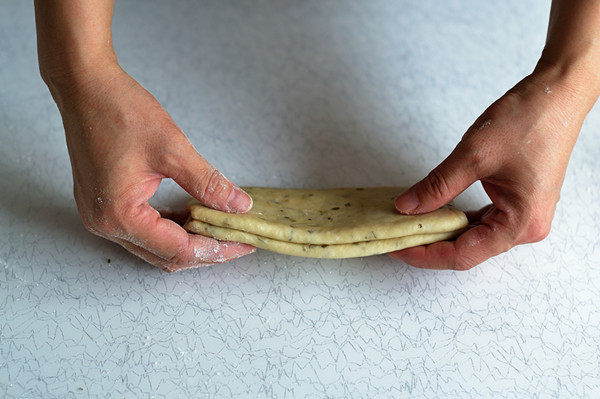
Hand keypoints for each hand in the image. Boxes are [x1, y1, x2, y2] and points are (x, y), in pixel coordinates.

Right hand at [53, 64, 255, 271]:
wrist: (85, 87)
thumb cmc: (119, 111)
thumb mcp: (173, 149)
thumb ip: (208, 183)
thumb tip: (239, 205)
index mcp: (120, 216)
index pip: (179, 250)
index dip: (216, 250)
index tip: (244, 243)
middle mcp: (105, 224)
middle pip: (167, 255)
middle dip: (206, 251)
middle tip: (239, 240)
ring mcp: (101, 216)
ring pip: (156, 245)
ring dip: (189, 240)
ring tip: (222, 229)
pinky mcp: (104, 205)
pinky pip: (144, 229)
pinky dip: (171, 227)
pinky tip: (194, 216)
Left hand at [390, 68, 589, 269]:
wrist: (557, 94)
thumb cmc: (528, 121)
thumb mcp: (474, 156)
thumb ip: (437, 186)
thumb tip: (406, 207)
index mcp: (520, 223)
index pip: (462, 255)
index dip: (424, 254)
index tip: (396, 246)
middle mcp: (525, 227)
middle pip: (467, 249)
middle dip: (429, 244)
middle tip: (396, 235)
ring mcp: (523, 216)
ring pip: (472, 236)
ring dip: (441, 232)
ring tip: (410, 225)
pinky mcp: (517, 202)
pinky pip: (481, 221)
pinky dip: (456, 219)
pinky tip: (435, 212)